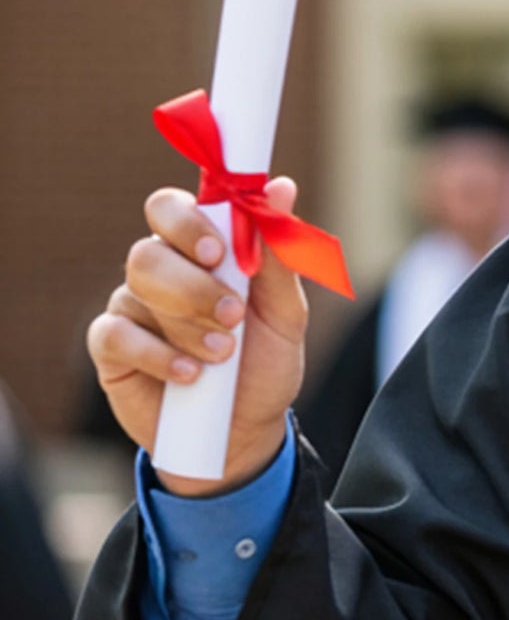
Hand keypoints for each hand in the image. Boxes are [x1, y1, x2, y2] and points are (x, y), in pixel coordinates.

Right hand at [87, 180, 308, 497]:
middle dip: (195, 285)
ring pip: (138, 291)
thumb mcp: (286, 315)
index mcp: (199, 253)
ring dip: (188, 324)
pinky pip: (117, 335)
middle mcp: (160, 272)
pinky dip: (161, 356)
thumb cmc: (263, 364)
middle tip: (233, 315)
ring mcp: (131, 308)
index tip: (221, 253)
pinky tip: (191, 376)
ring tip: (224, 355)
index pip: (171, 209)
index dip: (189, 223)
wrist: (243, 431)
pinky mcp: (111, 347)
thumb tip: (281, 188)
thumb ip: (279, 255)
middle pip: (149, 251)